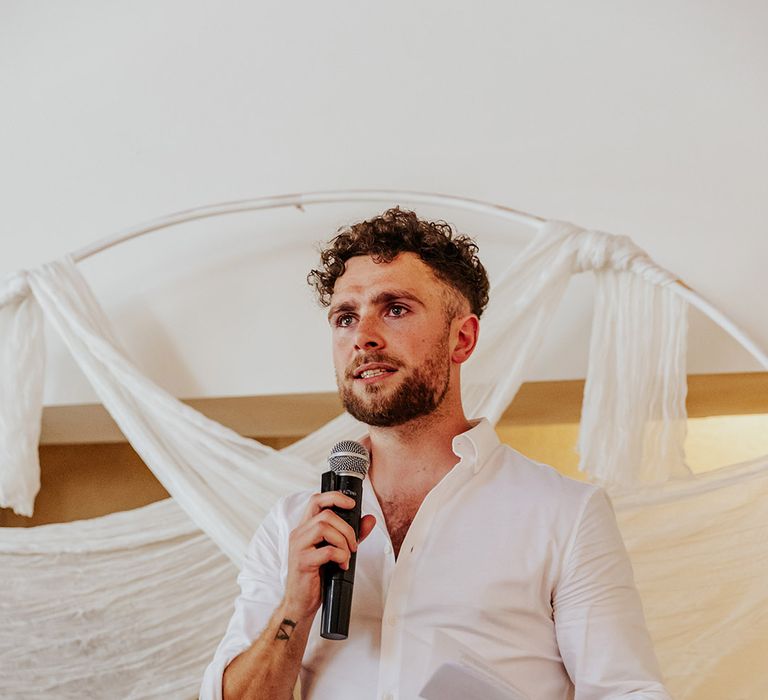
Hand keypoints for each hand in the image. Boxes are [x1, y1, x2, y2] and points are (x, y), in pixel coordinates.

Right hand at [282, 491, 375, 620]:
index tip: (351, 505)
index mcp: (305, 528)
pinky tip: (341, 565)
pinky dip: (340, 556)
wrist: (301, 603)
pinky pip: (326, 550)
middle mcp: (299, 534)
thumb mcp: (336, 551)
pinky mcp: (302, 562)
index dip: (334, 497)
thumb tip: (369, 519)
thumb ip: (352, 534)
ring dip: (343, 541)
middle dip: (346, 528)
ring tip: (347, 555)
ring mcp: (298, 547)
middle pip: (325, 514)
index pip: (316, 500)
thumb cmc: (317, 577)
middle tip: (353, 544)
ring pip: (324, 527)